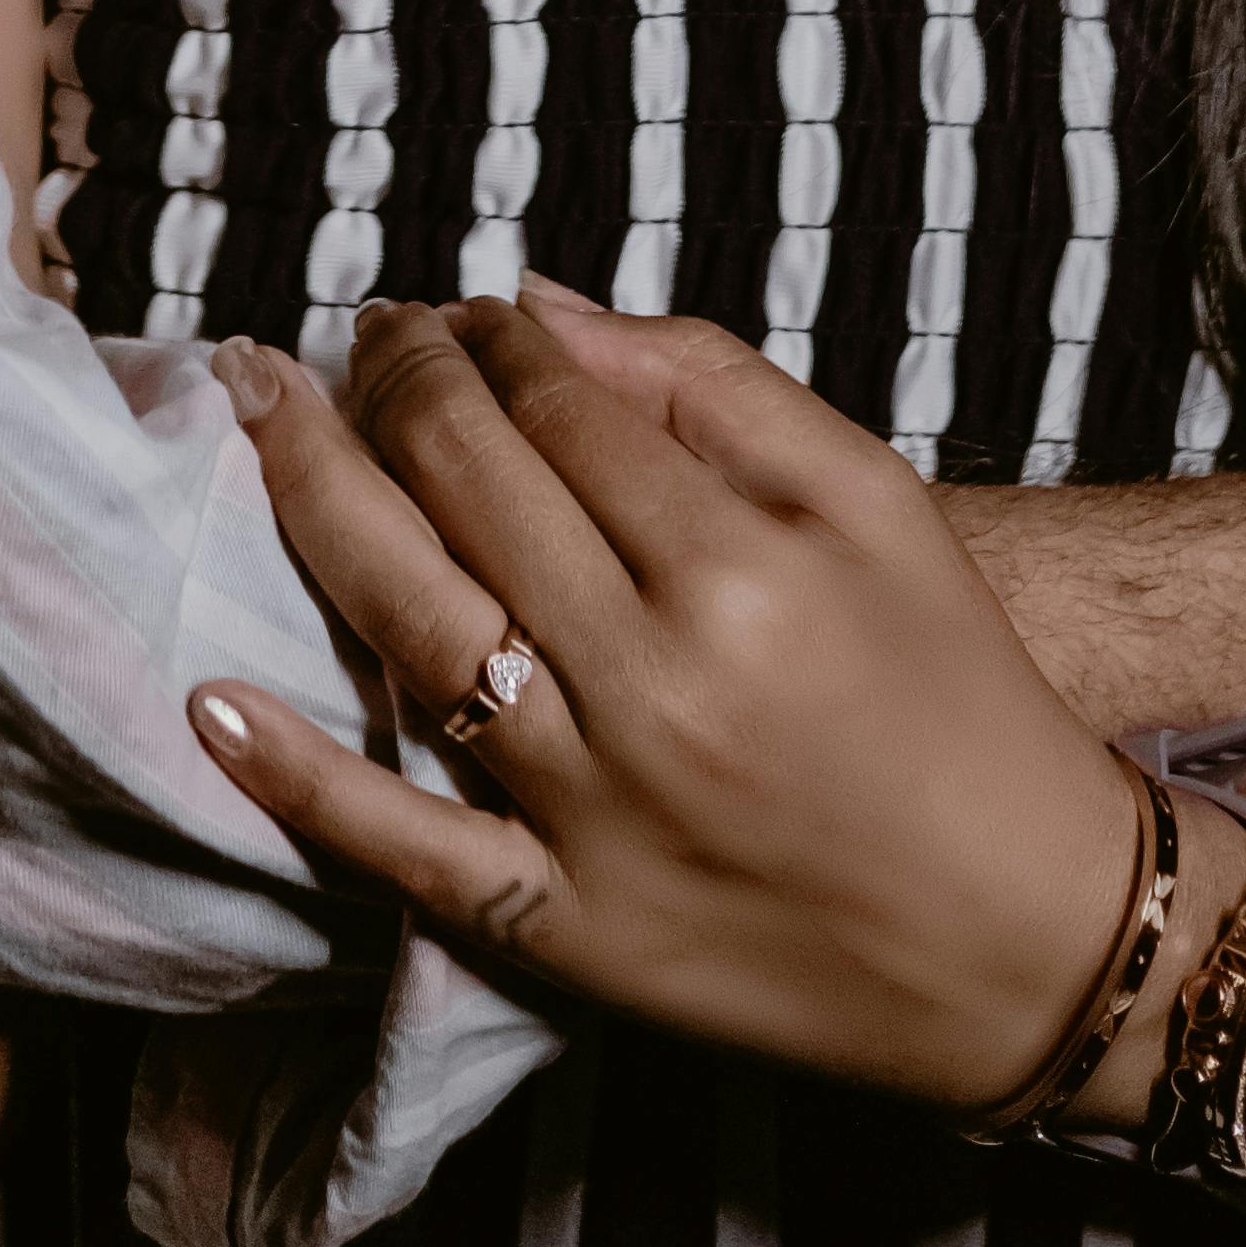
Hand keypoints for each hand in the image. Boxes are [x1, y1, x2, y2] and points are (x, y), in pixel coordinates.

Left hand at [191, 289, 1148, 1114]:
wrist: (1033, 939)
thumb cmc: (957, 693)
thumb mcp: (877, 500)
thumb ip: (711, 387)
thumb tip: (539, 306)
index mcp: (742, 567)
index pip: (557, 406)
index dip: (491, 336)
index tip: (469, 309)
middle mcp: (657, 685)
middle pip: (467, 490)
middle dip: (396, 380)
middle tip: (362, 332)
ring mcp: (600, 817)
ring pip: (412, 628)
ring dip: (314, 497)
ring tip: (260, 405)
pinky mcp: (571, 934)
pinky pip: (405, 851)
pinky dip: (298, 778)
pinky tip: (212, 697)